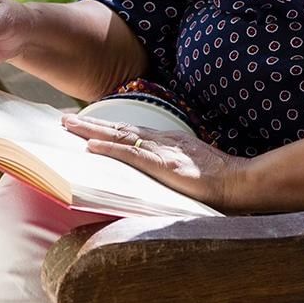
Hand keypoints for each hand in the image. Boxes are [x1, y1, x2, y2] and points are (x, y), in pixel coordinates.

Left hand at [60, 114, 248, 211]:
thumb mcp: (192, 165)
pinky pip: (131, 155)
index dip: (107, 126)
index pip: (131, 131)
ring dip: (92, 131)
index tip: (86, 123)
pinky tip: (91, 147)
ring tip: (69, 126)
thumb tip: (162, 169)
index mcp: (168, 141)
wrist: (237, 182)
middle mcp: (161, 141)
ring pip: (120, 136)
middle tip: (66, 119)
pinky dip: (109, 148)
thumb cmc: (220, 179)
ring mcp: (161, 151)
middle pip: (120, 128)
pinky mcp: (163, 165)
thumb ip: (174, 163)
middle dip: (91, 123)